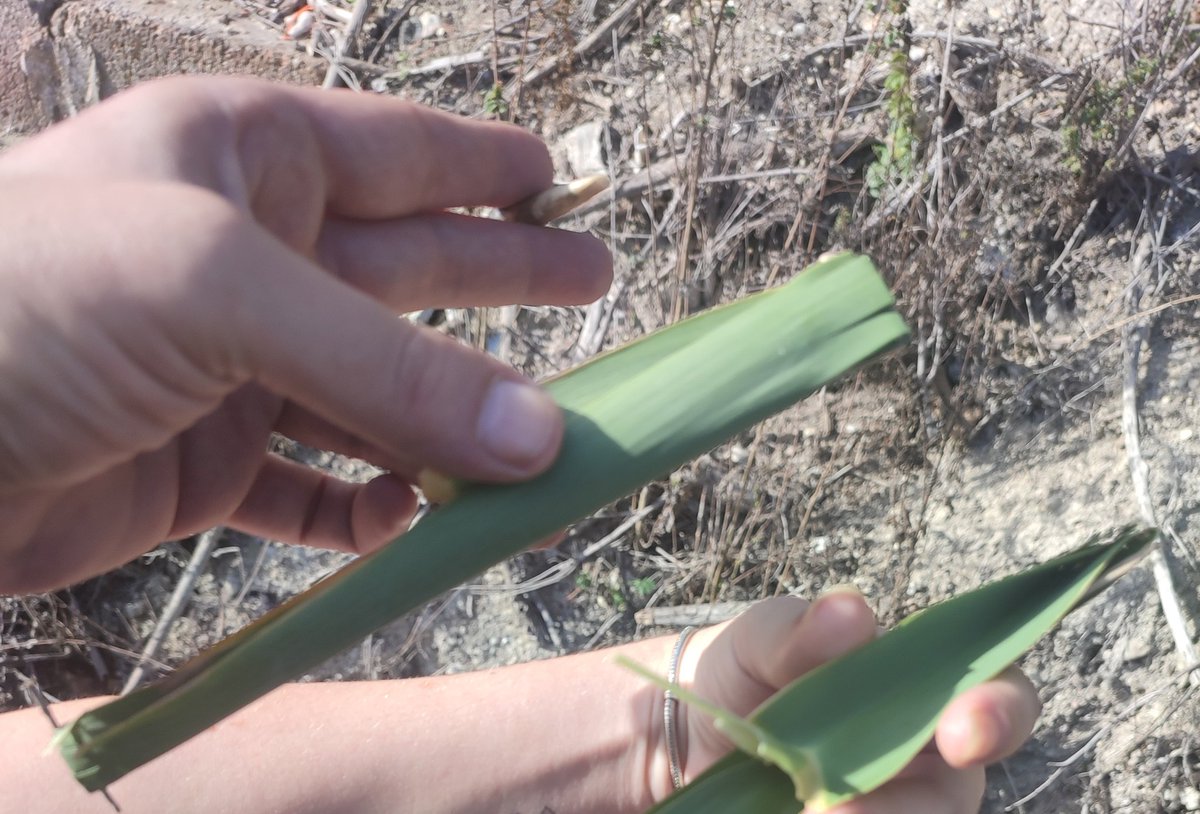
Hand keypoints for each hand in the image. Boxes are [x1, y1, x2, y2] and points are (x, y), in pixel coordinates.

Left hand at [0, 77, 610, 592]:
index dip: (488, 166)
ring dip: (447, 423)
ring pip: (375, 393)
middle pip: (408, 268)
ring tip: (531, 449)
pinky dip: (367, 506)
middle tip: (597, 281)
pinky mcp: (203, 464)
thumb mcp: (215, 290)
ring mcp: (225, 365)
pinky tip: (406, 516)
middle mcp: (242, 255)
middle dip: (504, 281)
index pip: (399, 152)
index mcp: (240, 158)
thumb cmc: (20, 305)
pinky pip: (316, 484)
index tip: (563, 179)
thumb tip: (539, 432)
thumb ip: (386, 365)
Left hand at [653, 593, 1039, 812]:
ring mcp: (893, 803)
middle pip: (959, 791)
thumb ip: (796, 631)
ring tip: (802, 810)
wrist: (684, 733)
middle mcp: (922, 754)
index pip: (997, 693)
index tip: (964, 734)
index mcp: (918, 684)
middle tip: (836, 810)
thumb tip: (850, 611)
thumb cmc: (739, 668)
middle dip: (916, 806)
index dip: (999, 712)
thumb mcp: (754, 640)